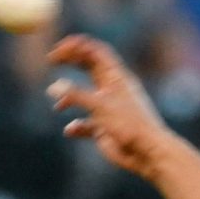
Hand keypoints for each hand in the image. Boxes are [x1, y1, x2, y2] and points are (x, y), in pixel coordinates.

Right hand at [47, 35, 174, 179]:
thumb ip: (76, 95)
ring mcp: (108, 109)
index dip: (77, 45)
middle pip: (88, 67)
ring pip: (83, 96)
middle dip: (70, 61)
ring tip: (58, 105)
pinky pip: (85, 124)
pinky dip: (76, 126)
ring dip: (69, 98)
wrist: (147, 153)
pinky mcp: (104, 128)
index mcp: (116, 78)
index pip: (96, 52)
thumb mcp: (100, 105)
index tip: (59, 48)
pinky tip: (71, 131)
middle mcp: (111, 90)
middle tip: (52, 60)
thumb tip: (54, 87)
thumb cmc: (130, 124)